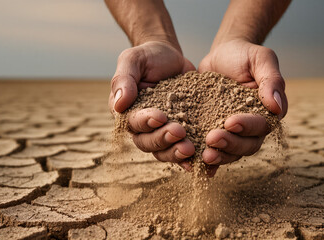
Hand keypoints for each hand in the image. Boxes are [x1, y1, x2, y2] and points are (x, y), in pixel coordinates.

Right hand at [109, 41, 195, 168]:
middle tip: (180, 133)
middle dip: (164, 140)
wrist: (170, 57)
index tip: (161, 116)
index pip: (133, 123)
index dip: (146, 122)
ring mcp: (163, 132)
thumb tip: (119, 104)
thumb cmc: (147, 57)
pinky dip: (192, 159)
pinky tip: (204, 162)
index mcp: (128, 112)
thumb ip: (123, 79)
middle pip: (148, 143)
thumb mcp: (132, 60)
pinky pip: (184, 149)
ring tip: (191, 149)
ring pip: (165, 151)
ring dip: (177, 153)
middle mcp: (143, 127)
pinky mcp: (183, 132)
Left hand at [198, 39, 287, 173]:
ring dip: (219, 155)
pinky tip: (195, 163)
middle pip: (248, 145)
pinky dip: (208, 161)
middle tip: (211, 139)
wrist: (222, 55)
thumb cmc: (244, 55)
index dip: (247, 127)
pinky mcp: (216, 132)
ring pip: (232, 152)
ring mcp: (235, 133)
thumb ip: (271, 80)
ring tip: (203, 155)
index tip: (230, 122)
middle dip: (230, 144)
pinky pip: (215, 150)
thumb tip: (277, 107)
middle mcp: (253, 127)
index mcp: (268, 112)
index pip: (261, 125)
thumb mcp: (261, 60)